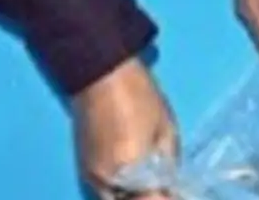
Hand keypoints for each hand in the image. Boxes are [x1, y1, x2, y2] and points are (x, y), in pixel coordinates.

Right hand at [73, 58, 178, 197]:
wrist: (100, 73)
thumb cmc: (139, 96)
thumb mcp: (166, 130)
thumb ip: (169, 165)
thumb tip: (172, 187)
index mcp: (128, 171)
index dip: (167, 196)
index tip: (176, 191)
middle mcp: (104, 180)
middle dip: (149, 197)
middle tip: (164, 189)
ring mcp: (89, 176)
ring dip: (133, 196)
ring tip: (151, 185)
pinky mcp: (82, 168)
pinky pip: (104, 191)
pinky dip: (120, 191)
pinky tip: (134, 180)